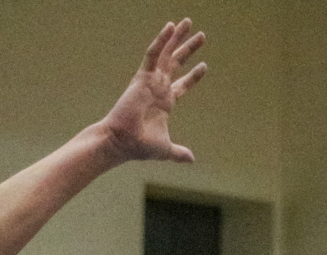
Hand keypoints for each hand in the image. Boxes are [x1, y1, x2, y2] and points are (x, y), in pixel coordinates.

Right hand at [94, 20, 207, 164]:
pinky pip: (153, 53)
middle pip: (176, 63)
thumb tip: (191, 159)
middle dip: (189, 49)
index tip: (204, 65)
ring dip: (177, 38)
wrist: (122, 142)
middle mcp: (158, 88)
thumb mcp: (165, 149)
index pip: (182, 85)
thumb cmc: (139, 146)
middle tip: (201, 35)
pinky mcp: (142, 76)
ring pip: (166, 54)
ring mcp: (150, 80)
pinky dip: (161, 40)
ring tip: (188, 23)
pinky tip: (170, 26)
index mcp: (165, 103)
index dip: (193, 76)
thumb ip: (178, 152)